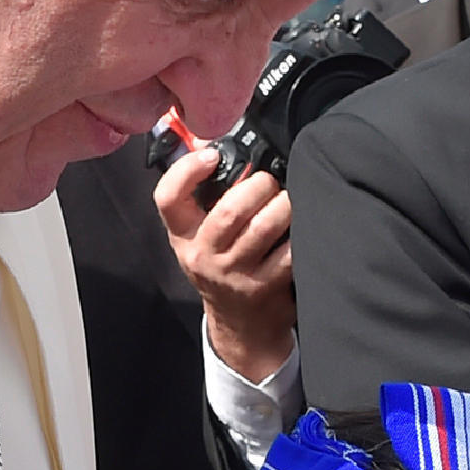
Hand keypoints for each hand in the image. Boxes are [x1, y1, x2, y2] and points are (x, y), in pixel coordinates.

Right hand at [158, 150, 296, 380]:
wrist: (241, 325)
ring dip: (285, 204)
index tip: (213, 155)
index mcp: (183, 236)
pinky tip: (301, 226)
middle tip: (269, 183)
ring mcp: (235, 274)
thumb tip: (214, 144)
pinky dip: (300, 231)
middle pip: (229, 210)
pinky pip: (290, 249)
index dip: (188, 170)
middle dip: (259, 185)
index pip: (168, 198)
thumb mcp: (200, 235)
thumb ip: (202, 195)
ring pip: (265, 226)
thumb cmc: (223, 266)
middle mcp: (203, 256)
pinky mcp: (266, 287)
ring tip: (288, 201)